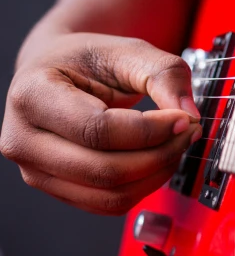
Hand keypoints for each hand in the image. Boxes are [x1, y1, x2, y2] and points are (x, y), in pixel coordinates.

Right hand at [1, 33, 201, 213]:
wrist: (57, 72)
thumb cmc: (86, 61)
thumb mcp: (127, 51)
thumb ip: (164, 74)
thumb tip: (189, 113)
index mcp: (32, 95)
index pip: (98, 130)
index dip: (150, 130)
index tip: (183, 118)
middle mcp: (24, 139)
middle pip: (105, 170)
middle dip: (160, 154)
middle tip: (188, 132)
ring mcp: (36, 171)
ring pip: (110, 195)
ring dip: (156, 174)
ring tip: (176, 145)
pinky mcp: (58, 189)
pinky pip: (110, 204)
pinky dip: (144, 186)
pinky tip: (159, 160)